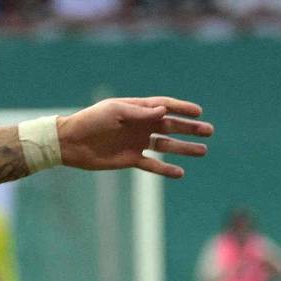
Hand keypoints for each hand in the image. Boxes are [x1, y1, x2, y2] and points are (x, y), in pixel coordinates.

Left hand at [57, 97, 213, 178]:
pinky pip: (152, 165)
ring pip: (166, 146)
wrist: (70, 143)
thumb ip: (140, 112)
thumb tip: (164, 111)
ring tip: (203, 151)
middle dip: (190, 129)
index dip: (182, 108)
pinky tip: (180, 173)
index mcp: (137, 110)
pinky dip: (165, 170)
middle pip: (171, 126)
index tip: (199, 112)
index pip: (165, 107)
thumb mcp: (115, 112)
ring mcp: (136, 143)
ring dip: (184, 148)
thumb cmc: (91, 121)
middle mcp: (140, 125)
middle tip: (209, 131)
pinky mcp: (130, 159)